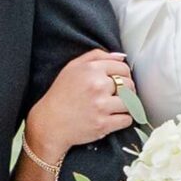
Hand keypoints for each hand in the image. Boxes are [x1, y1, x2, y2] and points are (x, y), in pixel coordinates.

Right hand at [24, 50, 136, 165]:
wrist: (50, 123)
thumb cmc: (60, 95)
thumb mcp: (72, 67)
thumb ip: (97, 56)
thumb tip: (121, 57)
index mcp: (91, 70)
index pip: (123, 68)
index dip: (124, 75)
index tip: (120, 82)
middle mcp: (97, 86)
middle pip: (129, 85)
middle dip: (127, 90)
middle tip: (118, 95)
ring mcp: (101, 106)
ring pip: (131, 102)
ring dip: (127, 105)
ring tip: (116, 107)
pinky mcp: (103, 124)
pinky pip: (127, 120)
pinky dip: (123, 119)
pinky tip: (114, 118)